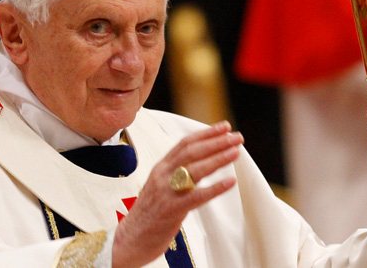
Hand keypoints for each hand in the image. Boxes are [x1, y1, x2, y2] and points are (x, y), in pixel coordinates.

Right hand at [112, 121, 242, 267]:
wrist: (129, 239)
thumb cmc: (148, 214)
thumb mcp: (159, 186)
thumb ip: (175, 174)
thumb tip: (201, 163)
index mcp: (160, 168)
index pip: (184, 144)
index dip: (206, 133)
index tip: (224, 127)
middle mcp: (162, 175)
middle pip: (192, 152)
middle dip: (216, 142)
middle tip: (236, 137)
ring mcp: (166, 192)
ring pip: (195, 170)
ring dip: (218, 159)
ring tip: (235, 152)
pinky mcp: (172, 209)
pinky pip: (197, 196)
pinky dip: (216, 188)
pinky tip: (230, 182)